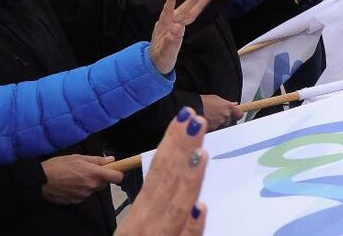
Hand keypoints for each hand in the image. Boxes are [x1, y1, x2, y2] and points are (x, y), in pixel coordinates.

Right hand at [41, 155, 123, 204]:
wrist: (39, 180)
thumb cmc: (58, 166)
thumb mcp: (78, 157)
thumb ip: (98, 160)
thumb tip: (112, 160)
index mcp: (94, 173)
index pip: (118, 177)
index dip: (118, 173)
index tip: (114, 170)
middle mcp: (91, 186)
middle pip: (104, 183)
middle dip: (100, 178)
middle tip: (88, 171)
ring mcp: (84, 195)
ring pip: (93, 189)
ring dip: (89, 184)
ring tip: (76, 177)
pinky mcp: (76, 201)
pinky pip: (84, 195)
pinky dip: (80, 190)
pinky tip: (70, 184)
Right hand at [116, 108, 207, 235]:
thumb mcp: (147, 230)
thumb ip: (167, 211)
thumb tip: (194, 197)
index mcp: (141, 216)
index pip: (159, 174)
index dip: (172, 146)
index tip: (187, 117)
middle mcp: (145, 227)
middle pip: (166, 184)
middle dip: (181, 150)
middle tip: (196, 119)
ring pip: (175, 210)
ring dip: (187, 180)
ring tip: (200, 152)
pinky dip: (190, 229)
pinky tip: (199, 209)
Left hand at [150, 0, 211, 73]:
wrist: (156, 63)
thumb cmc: (159, 59)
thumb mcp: (164, 52)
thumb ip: (171, 40)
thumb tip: (179, 27)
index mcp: (163, 27)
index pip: (168, 9)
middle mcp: (168, 23)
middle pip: (182, 9)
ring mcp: (173, 26)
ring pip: (185, 12)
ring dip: (194, 3)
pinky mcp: (177, 29)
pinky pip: (187, 18)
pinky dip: (193, 11)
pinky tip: (197, 5)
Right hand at [199, 95, 241, 128]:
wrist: (190, 107)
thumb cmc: (201, 101)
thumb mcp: (216, 98)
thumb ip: (226, 103)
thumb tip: (234, 105)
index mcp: (228, 107)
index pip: (239, 114)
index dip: (237, 114)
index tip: (235, 114)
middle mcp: (225, 116)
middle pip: (229, 120)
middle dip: (225, 119)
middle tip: (217, 115)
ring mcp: (219, 123)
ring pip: (221, 125)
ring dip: (217, 123)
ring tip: (209, 117)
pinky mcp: (212, 129)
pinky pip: (214, 129)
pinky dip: (211, 126)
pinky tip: (206, 121)